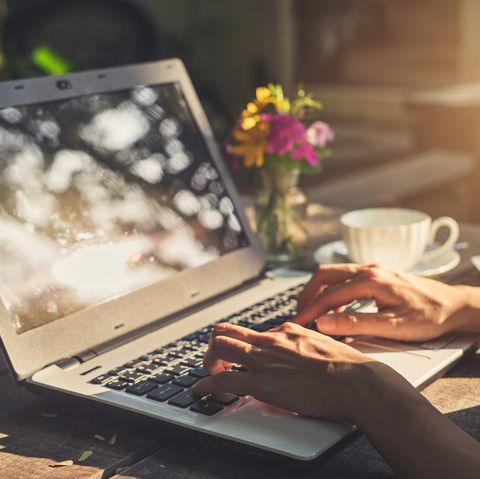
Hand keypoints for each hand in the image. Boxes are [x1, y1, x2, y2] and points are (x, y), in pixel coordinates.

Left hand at [192, 321, 385, 421]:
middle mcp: (270, 341)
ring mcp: (264, 360)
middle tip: (215, 360)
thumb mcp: (320, 343)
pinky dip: (206, 384)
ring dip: (209, 361)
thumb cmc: (345, 366)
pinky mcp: (262, 383)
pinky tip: (200, 390)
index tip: (235, 352)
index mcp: (285, 331)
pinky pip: (223, 380)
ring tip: (208, 373)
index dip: (238, 342)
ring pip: (220, 348)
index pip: (250, 331)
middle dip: (216, 345)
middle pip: (227, 332)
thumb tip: (294, 347)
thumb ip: (302, 343)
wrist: (355, 381)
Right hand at [295, 263, 472, 340]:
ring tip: (313, 313)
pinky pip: (345, 278)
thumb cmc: (429, 316)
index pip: (329, 294)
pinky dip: (333, 292)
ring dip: (319, 292)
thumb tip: (324, 323)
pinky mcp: (375, 274)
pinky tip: (336, 310)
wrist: (454, 304)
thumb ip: (356, 324)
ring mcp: (372, 269)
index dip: (310, 310)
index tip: (297, 323)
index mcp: (370, 280)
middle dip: (307, 294)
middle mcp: (368, 269)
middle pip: (324, 274)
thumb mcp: (393, 326)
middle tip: (299, 314)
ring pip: (333, 274)